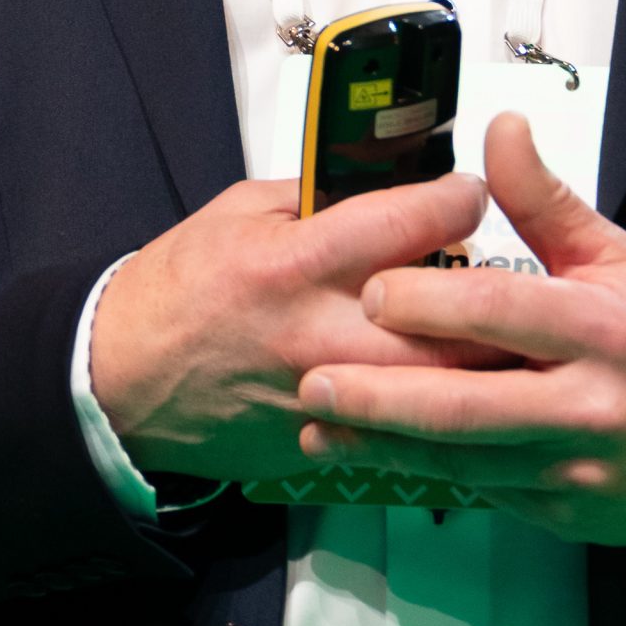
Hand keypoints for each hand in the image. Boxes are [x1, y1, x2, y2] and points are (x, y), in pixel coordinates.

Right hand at [89, 168, 491, 485]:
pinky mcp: (322, 444)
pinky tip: (451, 391)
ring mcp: (323, 399)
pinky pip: (400, 433)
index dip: (456, 199)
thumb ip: (316, 198)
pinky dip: (434, 412)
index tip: (471, 192)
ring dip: (475, 360)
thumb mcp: (239, 211)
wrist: (122, 379)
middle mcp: (316, 334)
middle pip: (440, 319)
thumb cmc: (179, 286)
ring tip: (496, 332)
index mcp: (294, 263)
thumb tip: (382, 181)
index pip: (404, 223)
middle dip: (488, 293)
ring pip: (434, 388)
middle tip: (503, 270)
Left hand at [293, 112, 625, 545]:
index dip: (434, 302)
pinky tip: (371, 456)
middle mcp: (589, 404)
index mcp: (603, 327)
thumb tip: (498, 126)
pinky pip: (481, 490)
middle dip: (382, 396)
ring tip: (317, 424)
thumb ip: (546, 199)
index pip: (504, 310)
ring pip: (464, 459)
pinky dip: (422, 473)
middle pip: (469, 404)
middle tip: (311, 379)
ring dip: (384, 445)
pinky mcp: (563, 514)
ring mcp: (575, 470)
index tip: (372, 289)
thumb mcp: (616, 255)